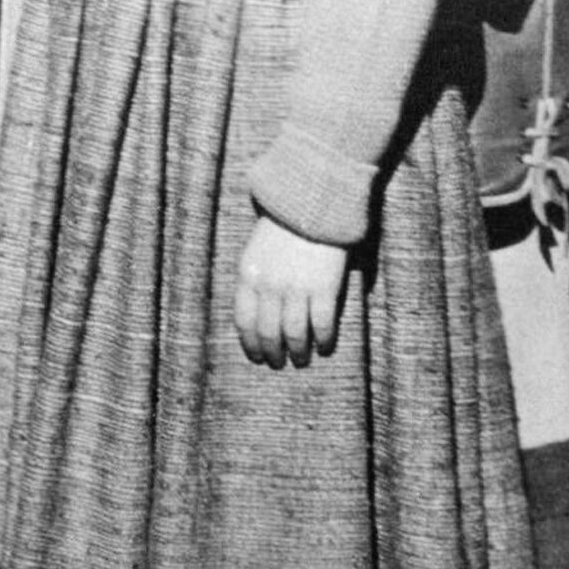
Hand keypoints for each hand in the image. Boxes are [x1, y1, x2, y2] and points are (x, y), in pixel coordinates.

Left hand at [234, 213, 346, 367]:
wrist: (310, 204)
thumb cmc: (282, 226)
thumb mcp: (255, 251)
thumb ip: (255, 281)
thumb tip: (256, 314)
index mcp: (248, 276)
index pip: (243, 321)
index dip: (249, 343)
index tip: (255, 356)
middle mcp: (269, 287)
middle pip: (267, 332)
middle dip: (272, 353)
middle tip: (278, 364)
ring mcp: (296, 289)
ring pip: (294, 334)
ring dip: (298, 352)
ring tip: (301, 361)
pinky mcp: (323, 288)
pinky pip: (322, 324)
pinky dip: (324, 340)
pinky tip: (325, 348)